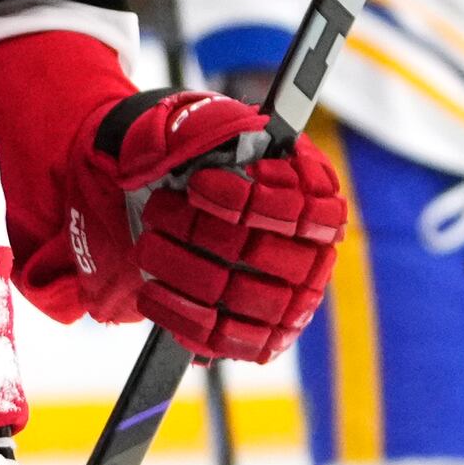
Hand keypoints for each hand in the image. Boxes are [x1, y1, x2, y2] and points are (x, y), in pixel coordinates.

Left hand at [63, 88, 345, 362]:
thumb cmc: (198, 158)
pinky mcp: (262, 337)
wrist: (177, 199)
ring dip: (182, 270)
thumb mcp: (200, 125)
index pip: (301, 207)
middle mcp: (315, 253)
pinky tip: (151, 292)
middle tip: (157, 211)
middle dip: (197, 232)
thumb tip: (188, 147)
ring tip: (146, 247)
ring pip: (240, 296)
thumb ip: (200, 127)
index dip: (249, 200)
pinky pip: (227, 339)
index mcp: (317, 195)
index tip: (198, 185)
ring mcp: (292, 301)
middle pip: (262, 252)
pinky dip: (182, 316)